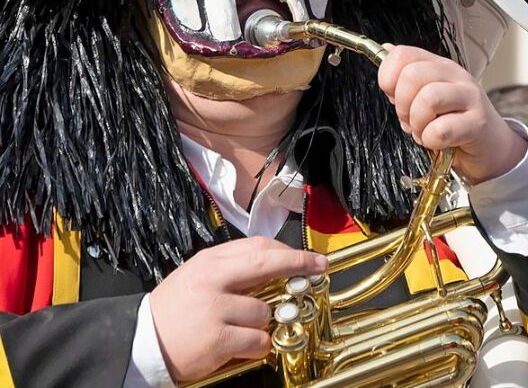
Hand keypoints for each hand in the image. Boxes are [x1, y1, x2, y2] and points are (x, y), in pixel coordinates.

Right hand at [149, 236, 327, 383]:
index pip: (258, 246)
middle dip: (299, 265)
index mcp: (210, 261)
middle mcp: (214, 279)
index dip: (289, 251)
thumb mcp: (198, 276)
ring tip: (244, 329)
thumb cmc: (173, 310)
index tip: (309, 257)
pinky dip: (259, 346)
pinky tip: (246, 347)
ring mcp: (215, 308)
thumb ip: (230, 268)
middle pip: (267, 263)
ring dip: (264, 323)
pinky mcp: (217, 338)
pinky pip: (257, 340)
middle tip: (319, 268)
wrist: (141, 342)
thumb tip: (272, 264)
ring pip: (264, 311)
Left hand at [378, 45, 526, 183]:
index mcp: (439, 64)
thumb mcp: (429, 93)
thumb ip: (406, 76)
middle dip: (402, 105)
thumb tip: (385, 49)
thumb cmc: (454, 120)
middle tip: (409, 120)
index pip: (403, 54)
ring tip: (423, 131)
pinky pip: (441, 130)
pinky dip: (431, 140)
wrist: (490, 145)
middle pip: (412, 75)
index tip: (394, 97)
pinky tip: (437, 142)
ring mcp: (469, 96)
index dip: (388, 78)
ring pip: (428, 99)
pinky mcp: (478, 122)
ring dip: (417, 123)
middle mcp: (455, 75)